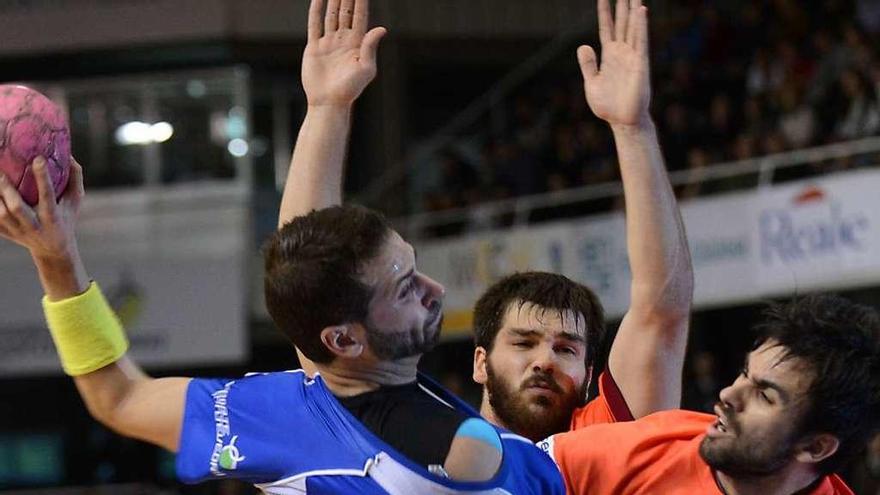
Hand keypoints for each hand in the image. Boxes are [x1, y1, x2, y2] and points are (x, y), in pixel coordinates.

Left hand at [0, 157, 83, 261]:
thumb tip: (69, 156)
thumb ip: (74, 179)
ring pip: (1, 215)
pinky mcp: (7, 234)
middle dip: (7, 189)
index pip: (47, 195)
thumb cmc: (66, 219)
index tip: (38, 159)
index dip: (43, 177)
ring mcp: (19, 231)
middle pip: (17, 207)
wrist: (54, 250)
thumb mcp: (75, 202)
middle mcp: (35, 225)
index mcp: (53, 217)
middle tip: (0, 171)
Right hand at [302, 0, 386, 106]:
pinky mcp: (315, 48)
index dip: (361, 1)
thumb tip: (381, 28)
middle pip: (346, 12)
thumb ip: (370, 47)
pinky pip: (315, 25)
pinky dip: (316, 11)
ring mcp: (329, 43)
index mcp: (358, 44)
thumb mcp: (366, 69)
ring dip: (333, 0)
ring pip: (331, 16)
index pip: (360, 16)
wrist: (329, 102)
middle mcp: (344, 40)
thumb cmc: (350, 90)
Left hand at [577, 0, 650, 127]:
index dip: (604, 13)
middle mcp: (622, 53)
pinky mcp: (641, 63)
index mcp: (609, 56)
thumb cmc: (608, 105)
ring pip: (632, 27)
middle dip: (622, 5)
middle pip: (622, 23)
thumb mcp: (591, 83)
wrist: (622, 121)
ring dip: (633, 10)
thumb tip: (583, 46)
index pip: (606, 28)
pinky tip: (641, 11)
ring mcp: (632, 56)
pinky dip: (641, 25)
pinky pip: (641, 40)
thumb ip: (588, 64)